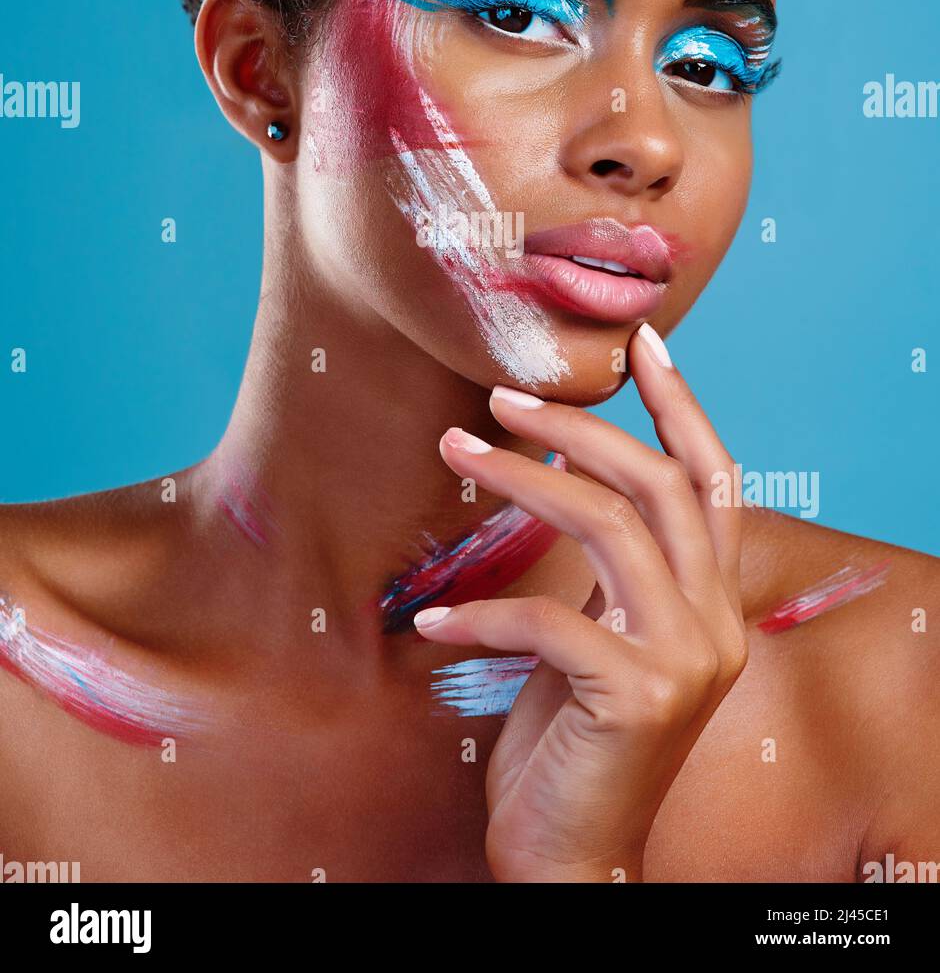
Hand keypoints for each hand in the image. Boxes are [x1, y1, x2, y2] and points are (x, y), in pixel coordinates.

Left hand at [414, 322, 747, 882]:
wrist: (571, 855)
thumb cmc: (572, 736)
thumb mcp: (598, 632)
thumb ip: (609, 564)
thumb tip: (562, 465)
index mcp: (714, 601)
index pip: (713, 480)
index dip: (681, 405)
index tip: (641, 340)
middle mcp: (717, 624)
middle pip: (659, 485)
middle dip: (576, 426)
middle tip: (499, 396)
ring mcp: (686, 661)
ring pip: (609, 527)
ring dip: (520, 481)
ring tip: (453, 452)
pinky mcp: (638, 698)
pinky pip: (550, 622)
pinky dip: (486, 612)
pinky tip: (433, 619)